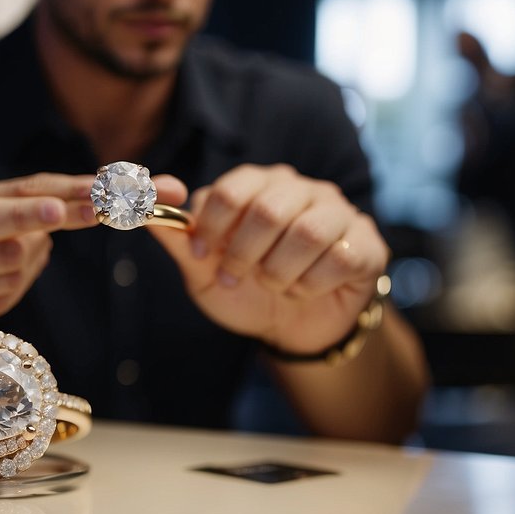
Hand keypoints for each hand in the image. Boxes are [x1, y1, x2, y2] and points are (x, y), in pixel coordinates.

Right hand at [0, 172, 186, 333]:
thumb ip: (8, 195)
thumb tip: (75, 197)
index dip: (24, 216)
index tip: (63, 208)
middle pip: (6, 254)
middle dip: (41, 231)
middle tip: (53, 211)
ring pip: (11, 280)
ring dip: (35, 254)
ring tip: (23, 236)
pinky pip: (1, 301)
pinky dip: (19, 278)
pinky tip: (9, 261)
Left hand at [149, 164, 386, 354]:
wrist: (293, 329)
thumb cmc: (248, 290)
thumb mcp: (205, 270)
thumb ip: (179, 238)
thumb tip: (148, 202)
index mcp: (260, 184)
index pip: (230, 191)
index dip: (211, 229)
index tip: (203, 257)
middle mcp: (302, 189)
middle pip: (268, 210)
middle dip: (244, 255)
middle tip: (236, 278)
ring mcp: (339, 212)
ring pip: (306, 233)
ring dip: (279, 273)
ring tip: (274, 285)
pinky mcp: (366, 243)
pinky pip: (339, 259)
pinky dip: (312, 285)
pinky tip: (305, 290)